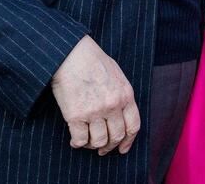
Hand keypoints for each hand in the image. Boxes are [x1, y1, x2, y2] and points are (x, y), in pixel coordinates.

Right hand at [51, 35, 140, 155]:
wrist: (71, 54)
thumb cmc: (92, 61)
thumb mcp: (117, 74)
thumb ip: (121, 94)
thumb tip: (120, 113)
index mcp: (126, 95)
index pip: (133, 126)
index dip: (128, 141)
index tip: (123, 148)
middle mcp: (113, 106)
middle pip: (116, 136)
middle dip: (109, 146)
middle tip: (102, 150)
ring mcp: (95, 112)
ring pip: (99, 141)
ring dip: (92, 145)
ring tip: (87, 141)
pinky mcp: (76, 116)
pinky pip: (80, 140)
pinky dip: (77, 143)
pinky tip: (75, 140)